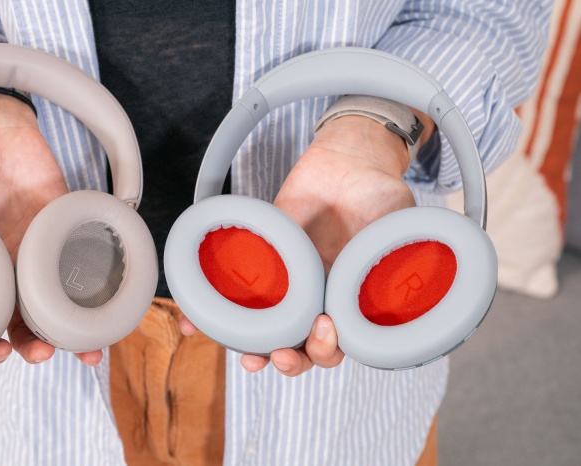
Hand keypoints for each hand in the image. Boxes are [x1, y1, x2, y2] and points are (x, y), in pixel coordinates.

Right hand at [0, 92, 103, 366]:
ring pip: (60, 305)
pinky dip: (101, 294)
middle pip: (27, 322)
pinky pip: (87, 270)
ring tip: (84, 351)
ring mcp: (43, 254)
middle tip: (40, 355)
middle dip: (35, 346)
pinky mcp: (70, 234)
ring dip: (73, 333)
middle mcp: (12, 271)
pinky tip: (111, 313)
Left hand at [181, 112, 432, 375]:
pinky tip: (192, 324)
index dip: (328, 350)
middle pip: (301, 346)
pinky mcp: (260, 259)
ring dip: (253, 350)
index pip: (339, 343)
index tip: (324, 330)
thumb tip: (401, 266)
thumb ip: (398, 244)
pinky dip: (210, 312)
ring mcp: (287, 281)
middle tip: (284, 353)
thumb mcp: (399, 216)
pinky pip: (234, 290)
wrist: (346, 158)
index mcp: (350, 300)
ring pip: (266, 329)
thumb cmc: (379, 191)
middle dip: (292, 360)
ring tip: (247, 358)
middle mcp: (317, 297)